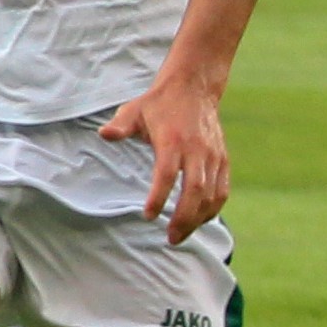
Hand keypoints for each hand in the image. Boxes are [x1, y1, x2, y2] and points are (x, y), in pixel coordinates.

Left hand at [99, 78, 229, 244]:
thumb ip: (120, 125)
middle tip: (170, 238)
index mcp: (173, 140)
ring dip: (198, 219)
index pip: (167, 174)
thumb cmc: (158, 104)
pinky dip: (213, 209)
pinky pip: (222, 190)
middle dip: (184, 218)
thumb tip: (103, 134)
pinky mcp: (223, 159)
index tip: (148, 216)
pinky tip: (199, 222)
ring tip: (181, 235)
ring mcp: (213, 156)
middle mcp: (197, 150)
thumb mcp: (134, 110)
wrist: (194, 88)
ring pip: (212, 194)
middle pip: (194, 190)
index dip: (159, 196)